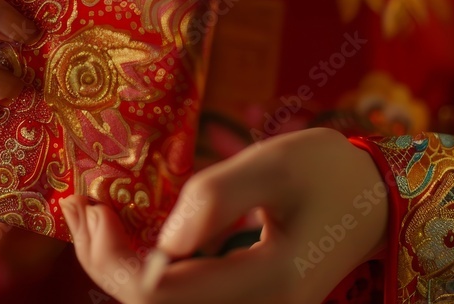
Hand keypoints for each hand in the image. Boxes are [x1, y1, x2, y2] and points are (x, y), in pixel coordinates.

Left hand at [61, 128, 387, 303]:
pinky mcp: (241, 298)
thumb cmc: (328, 171)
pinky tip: (119, 228)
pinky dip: (139, 262)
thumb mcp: (274, 164)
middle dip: (102, 259)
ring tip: (86, 213)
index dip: (113, 256)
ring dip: (114, 262)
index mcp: (267, 284)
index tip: (94, 201)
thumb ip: (218, 198)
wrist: (375, 197)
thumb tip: (163, 240)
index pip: (160, 295)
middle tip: (77, 204)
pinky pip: (176, 293)